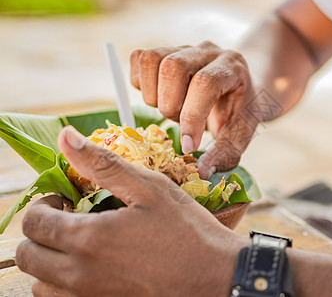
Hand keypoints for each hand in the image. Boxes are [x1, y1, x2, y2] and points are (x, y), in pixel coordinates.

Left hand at [15, 126, 247, 296]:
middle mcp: (81, 275)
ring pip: (40, 284)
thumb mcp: (149, 188)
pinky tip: (93, 265)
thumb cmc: (187, 230)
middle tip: (69, 219)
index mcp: (89, 239)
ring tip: (79, 244)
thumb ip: (102, 164)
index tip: (65, 199)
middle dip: (40, 232)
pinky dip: (64, 282)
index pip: (34, 223)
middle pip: (28, 256)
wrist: (215, 276)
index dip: (43, 205)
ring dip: (49, 260)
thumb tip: (66, 137)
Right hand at [130, 41, 259, 178]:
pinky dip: (141, 82)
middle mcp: (208, 51)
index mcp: (232, 68)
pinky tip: (158, 96)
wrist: (239, 88)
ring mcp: (185, 47)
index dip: (191, 116)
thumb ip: (225, 154)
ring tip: (172, 110)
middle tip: (181, 122)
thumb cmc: (240, 112)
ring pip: (152, 60)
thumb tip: (201, 172)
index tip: (188, 146)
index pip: (205, 83)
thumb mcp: (240, 135)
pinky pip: (140, 58)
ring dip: (154, 95)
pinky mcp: (165, 50)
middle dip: (170, 106)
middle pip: (173, 67)